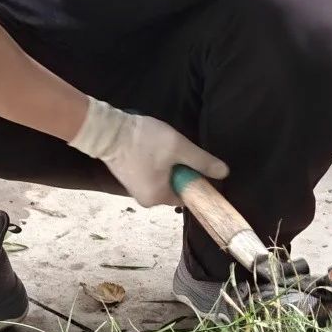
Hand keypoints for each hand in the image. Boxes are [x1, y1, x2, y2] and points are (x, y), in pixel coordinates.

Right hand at [68, 98, 228, 206]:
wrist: (107, 130)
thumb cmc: (144, 141)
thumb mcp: (179, 148)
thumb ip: (202, 162)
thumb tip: (224, 173)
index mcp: (158, 199)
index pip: (187, 195)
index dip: (195, 180)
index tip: (195, 163)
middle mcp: (145, 200)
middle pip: (175, 188)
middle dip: (179, 171)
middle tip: (176, 151)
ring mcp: (134, 190)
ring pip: (162, 180)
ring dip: (167, 166)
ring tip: (162, 148)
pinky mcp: (128, 178)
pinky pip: (150, 175)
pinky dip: (155, 164)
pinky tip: (151, 149)